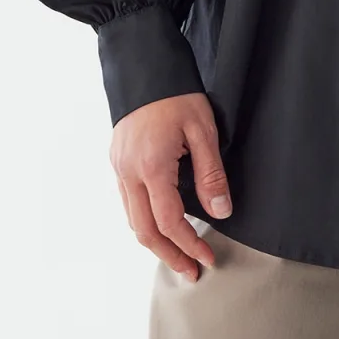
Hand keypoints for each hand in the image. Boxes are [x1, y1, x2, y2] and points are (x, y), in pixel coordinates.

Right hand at [109, 91, 232, 281]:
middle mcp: (129, 173)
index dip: (189, 245)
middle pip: (144, 230)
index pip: (169, 222)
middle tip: (192, 270)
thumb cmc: (177, 95)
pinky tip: (161, 224)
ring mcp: (119, 168)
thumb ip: (211, 174)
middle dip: (169, 255)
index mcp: (152, 167)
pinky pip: (128, 202)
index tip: (207, 259)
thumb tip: (221, 212)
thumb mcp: (203, 130)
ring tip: (178, 254)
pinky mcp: (116, 161)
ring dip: (155, 242)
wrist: (144, 68)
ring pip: (132, 219)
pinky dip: (144, 221)